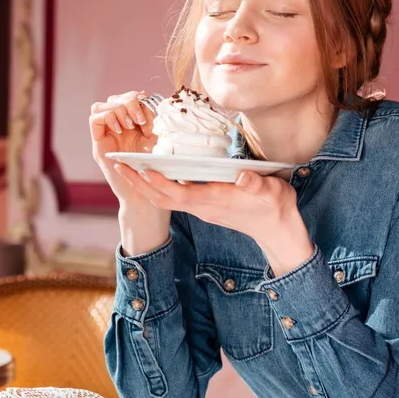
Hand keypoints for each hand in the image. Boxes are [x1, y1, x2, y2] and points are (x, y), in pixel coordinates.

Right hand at [90, 91, 169, 254]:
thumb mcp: (159, 140)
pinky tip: (122, 129)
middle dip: (127, 102)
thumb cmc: (158, 170)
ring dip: (117, 110)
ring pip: (100, 106)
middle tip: (140, 118)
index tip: (147, 102)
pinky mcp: (98, 145)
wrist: (148, 195)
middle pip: (112, 99)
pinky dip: (107, 117)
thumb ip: (154, 121)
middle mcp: (116, 129)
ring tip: (132, 125)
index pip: (125, 98)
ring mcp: (105, 137)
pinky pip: (94, 120)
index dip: (135, 96)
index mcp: (131, 126)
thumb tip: (153, 100)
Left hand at [114, 165, 314, 274]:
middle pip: (163, 198)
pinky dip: (159, 186)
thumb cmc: (276, 208)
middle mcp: (203, 207)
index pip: (179, 194)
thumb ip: (256, 184)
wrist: (280, 232)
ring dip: (145, 185)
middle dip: (139, 183)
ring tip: (128, 166)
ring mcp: (202, 208)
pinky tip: (154, 172)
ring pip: (166, 199)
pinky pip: (175, 198)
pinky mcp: (205, 206)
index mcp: (215, 201)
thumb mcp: (273, 192)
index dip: (159, 182)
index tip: (142, 168)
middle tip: (118, 164)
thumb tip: (242, 175)